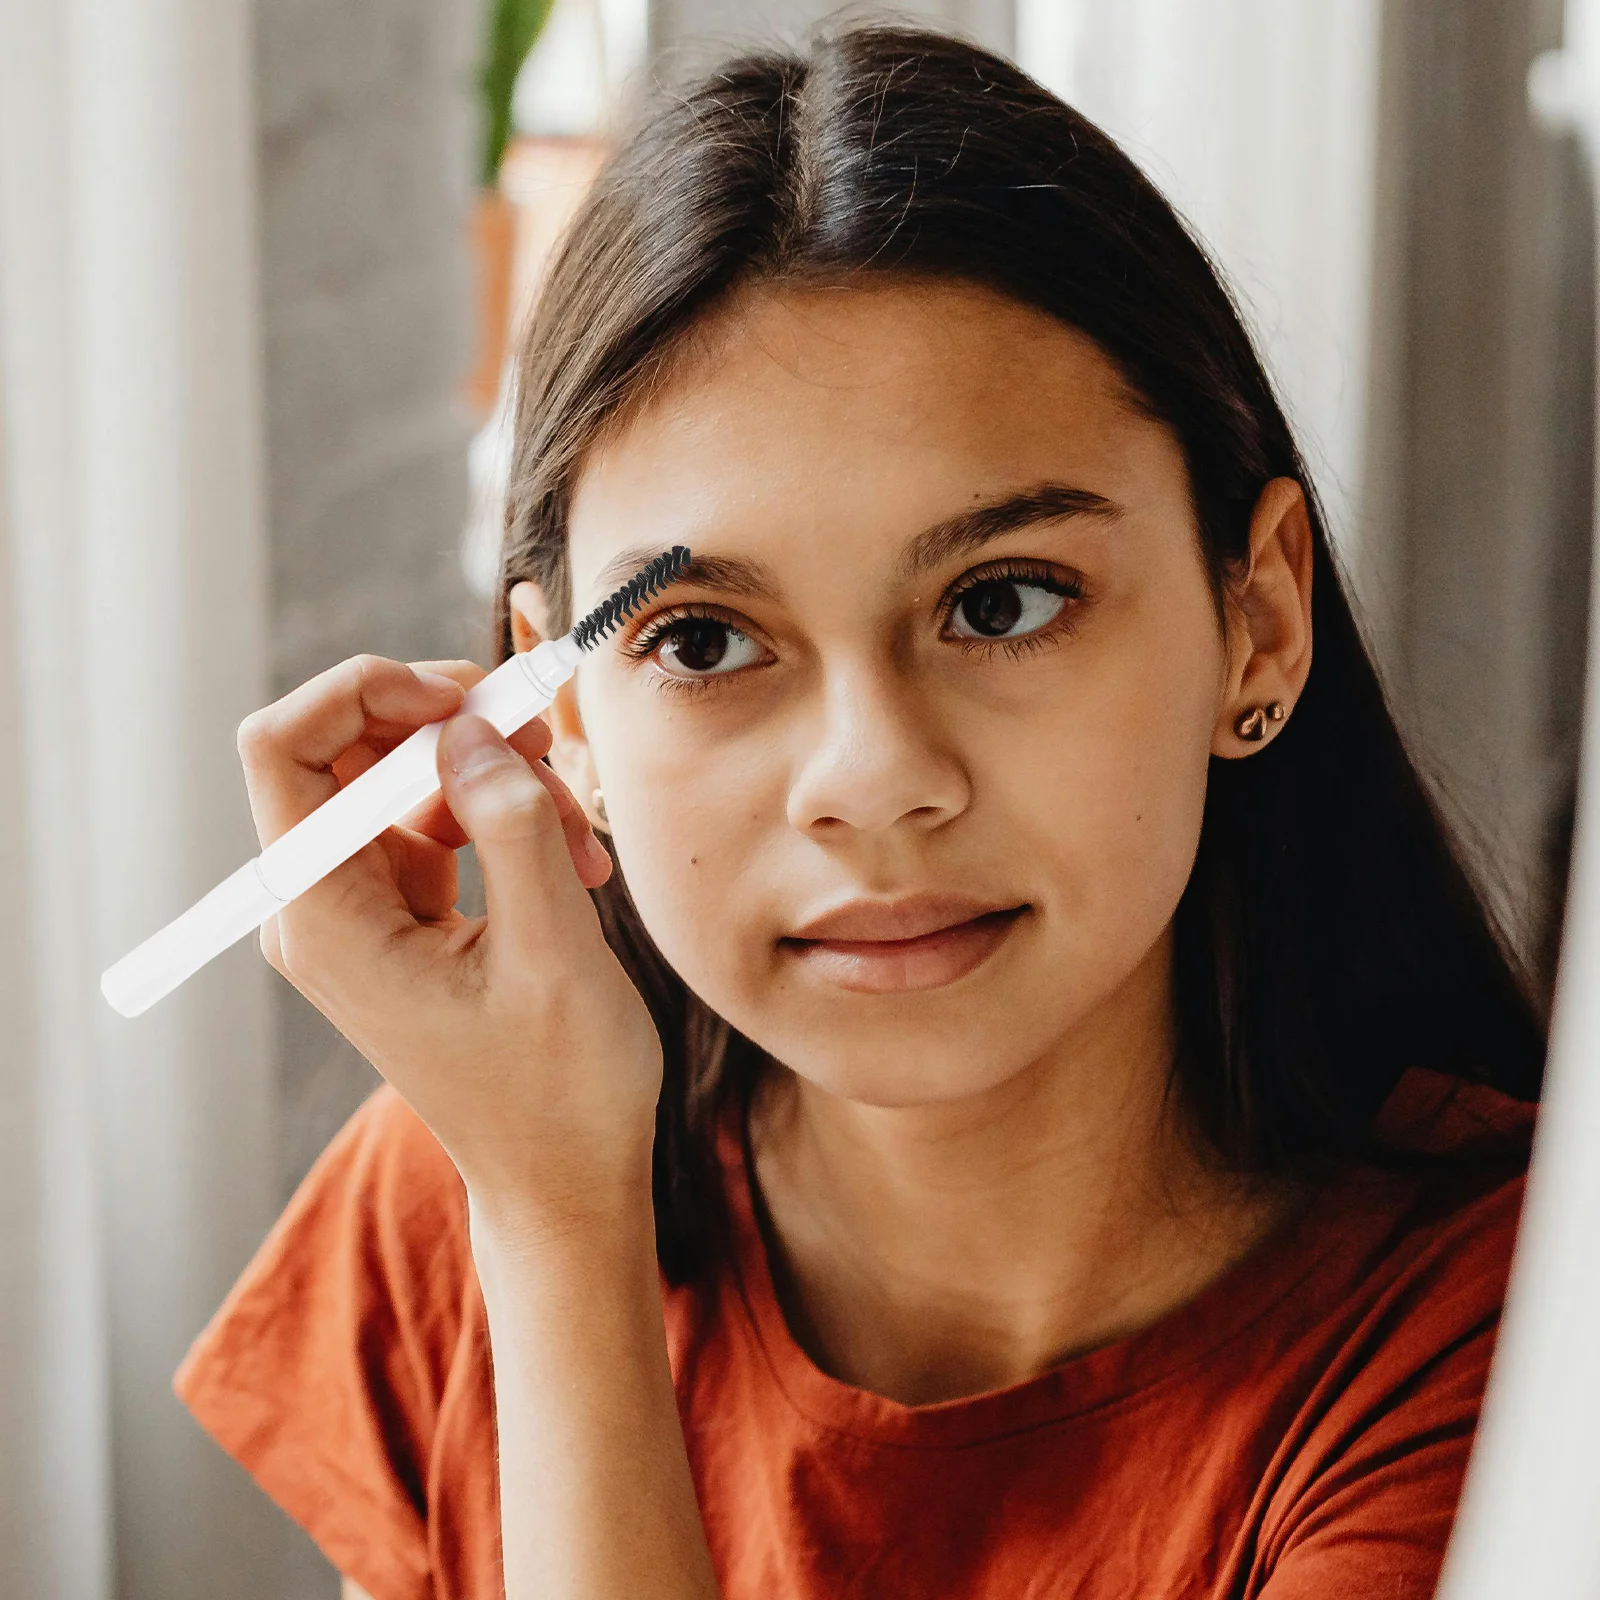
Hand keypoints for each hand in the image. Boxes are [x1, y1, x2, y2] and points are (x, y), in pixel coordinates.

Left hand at [235, 654, 663, 1224]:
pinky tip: (574, 859)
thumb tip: (472, 729)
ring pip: (405, 781)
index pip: (286, 747)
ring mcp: (361, 912)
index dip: (365, 690)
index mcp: (326, 919)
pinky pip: (438, 825)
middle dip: (449, 728)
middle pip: (348, 751)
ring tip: (580, 829)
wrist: (563, 1179)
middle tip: (543, 740)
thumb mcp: (554, 954)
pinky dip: (504, 819)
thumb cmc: (559, 1091)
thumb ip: (513, 827)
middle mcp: (322, 908)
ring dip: (495, 778)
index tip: (466, 699)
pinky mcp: (402, 919)